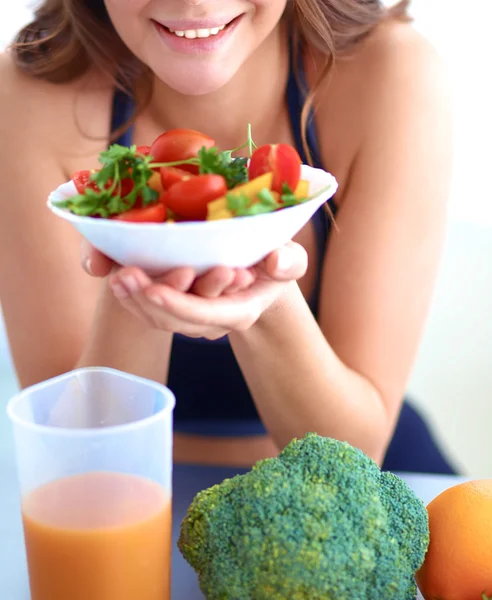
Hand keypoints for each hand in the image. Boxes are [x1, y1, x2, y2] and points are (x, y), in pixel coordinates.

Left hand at [81, 240, 307, 338]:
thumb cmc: (275, 262)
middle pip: (174, 320)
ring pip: (158, 319)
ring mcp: (192, 318)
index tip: (155, 289)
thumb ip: (290, 262)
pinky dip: (132, 296)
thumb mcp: (291, 259)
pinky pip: (150, 311)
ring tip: (115, 277)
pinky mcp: (177, 309)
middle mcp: (212, 322)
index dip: (180, 304)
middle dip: (147, 301)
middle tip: (123, 276)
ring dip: (134, 299)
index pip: (205, 314)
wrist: (262, 275)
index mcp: (239, 310)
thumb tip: (275, 262)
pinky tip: (115, 277)